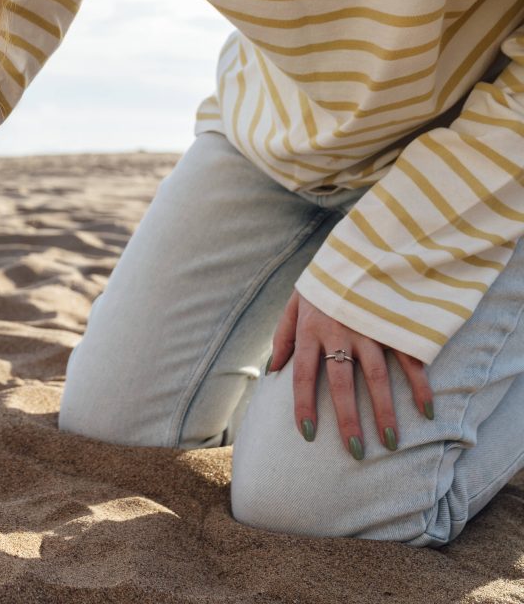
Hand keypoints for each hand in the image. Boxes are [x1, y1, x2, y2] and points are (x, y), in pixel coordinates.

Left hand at [267, 290, 434, 458]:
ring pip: (376, 377)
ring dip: (384, 411)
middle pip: (342, 383)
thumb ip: (283, 336)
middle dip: (348, 419)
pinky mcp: (395, 323)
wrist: (358, 247)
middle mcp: (339, 332)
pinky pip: (409, 358)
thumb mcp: (295, 302)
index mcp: (311, 329)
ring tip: (389, 442)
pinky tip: (426, 410)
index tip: (308, 434)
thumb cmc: (323, 281)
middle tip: (355, 451)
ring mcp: (370, 328)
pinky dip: (420, 385)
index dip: (304, 406)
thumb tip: (273, 371)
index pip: (303, 375)